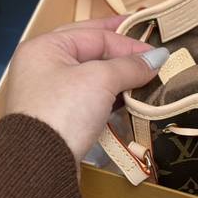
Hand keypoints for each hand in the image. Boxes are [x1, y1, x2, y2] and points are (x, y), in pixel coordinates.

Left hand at [6, 15, 168, 161]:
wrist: (39, 163)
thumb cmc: (64, 110)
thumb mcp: (100, 79)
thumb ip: (129, 65)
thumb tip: (158, 57)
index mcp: (45, 46)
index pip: (94, 34)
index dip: (128, 42)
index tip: (158, 53)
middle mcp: (42, 65)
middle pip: (89, 50)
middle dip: (120, 51)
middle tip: (149, 48)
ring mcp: (48, 92)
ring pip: (90, 75)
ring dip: (117, 76)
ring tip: (145, 76)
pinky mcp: (57, 116)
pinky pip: (88, 97)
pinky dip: (109, 96)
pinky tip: (129, 99)